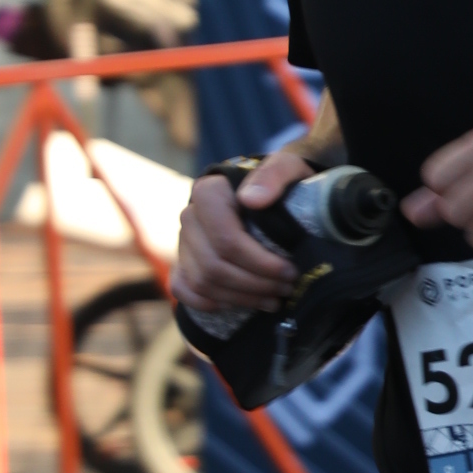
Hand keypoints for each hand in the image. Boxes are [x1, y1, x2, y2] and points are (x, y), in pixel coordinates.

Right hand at [171, 148, 309, 315]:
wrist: (271, 193)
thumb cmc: (280, 183)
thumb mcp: (287, 168)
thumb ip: (274, 176)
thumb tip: (251, 199)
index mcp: (208, 193)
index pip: (226, 240)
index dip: (259, 263)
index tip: (289, 271)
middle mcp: (190, 217)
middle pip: (215, 266)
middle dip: (255, 284)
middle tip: (287, 288)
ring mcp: (184, 241)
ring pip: (203, 282)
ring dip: (241, 297)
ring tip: (274, 298)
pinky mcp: (183, 259)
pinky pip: (184, 289)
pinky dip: (209, 302)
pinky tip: (239, 304)